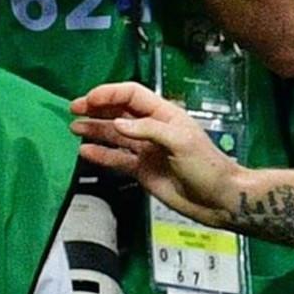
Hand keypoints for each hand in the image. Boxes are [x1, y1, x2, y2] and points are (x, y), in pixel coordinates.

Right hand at [70, 82, 241, 227]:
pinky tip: (85, 151)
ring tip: (74, 128)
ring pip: (113, 134)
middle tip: (74, 109)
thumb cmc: (207, 166)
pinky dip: (100, 154)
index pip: (131, 95)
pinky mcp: (140, 169)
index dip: (109, 94)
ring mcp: (144, 149)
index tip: (89, 100)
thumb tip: (117, 123)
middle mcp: (150, 129)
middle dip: (96, 108)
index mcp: (163, 114)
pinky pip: (115, 158)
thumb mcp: (181, 141)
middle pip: (118, 111)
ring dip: (94, 129)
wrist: (218, 199)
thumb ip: (148, 130)